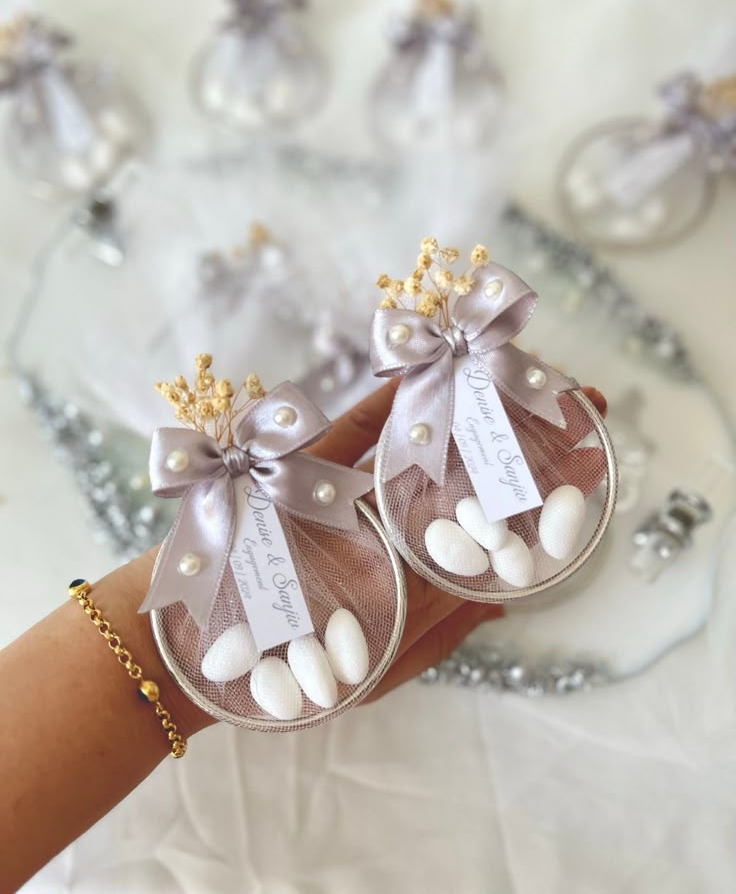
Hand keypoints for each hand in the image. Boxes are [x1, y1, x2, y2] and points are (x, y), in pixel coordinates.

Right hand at [307, 378, 606, 701]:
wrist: (201, 656)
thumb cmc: (293, 676)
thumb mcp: (381, 666)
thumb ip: (438, 628)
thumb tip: (506, 600)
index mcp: (418, 569)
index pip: (497, 524)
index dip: (548, 494)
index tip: (597, 461)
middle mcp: (392, 524)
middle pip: (467, 471)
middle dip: (523, 435)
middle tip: (581, 398)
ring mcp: (355, 492)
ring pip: (419, 440)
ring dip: (469, 402)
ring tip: (522, 368)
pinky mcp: (310, 472)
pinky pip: (355, 430)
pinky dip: (390, 400)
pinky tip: (428, 365)